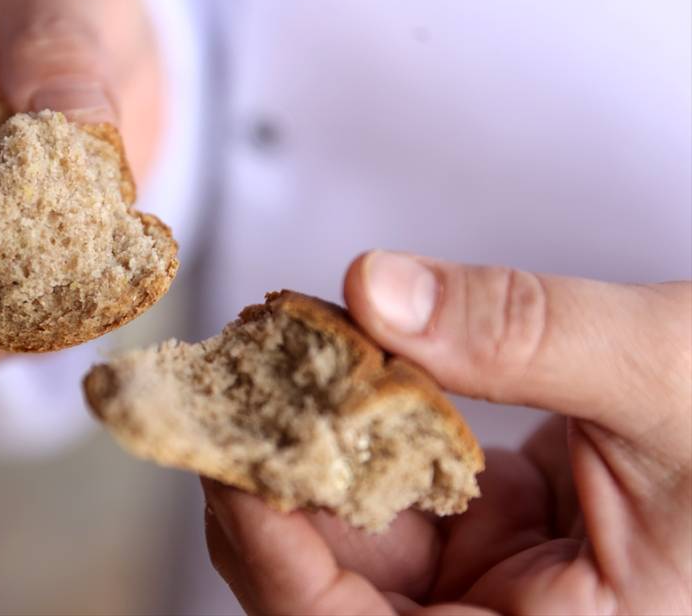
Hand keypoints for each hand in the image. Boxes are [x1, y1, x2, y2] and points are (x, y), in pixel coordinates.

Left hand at [203, 250, 690, 614]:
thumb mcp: (667, 374)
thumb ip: (524, 334)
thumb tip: (375, 290)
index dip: (279, 563)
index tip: (229, 458)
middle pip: (335, 592)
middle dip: (271, 487)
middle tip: (230, 388)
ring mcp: (493, 578)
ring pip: (352, 532)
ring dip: (306, 441)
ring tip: (276, 351)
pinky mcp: (486, 522)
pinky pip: (390, 482)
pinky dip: (356, 418)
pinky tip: (337, 353)